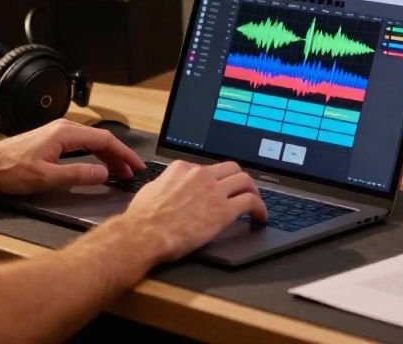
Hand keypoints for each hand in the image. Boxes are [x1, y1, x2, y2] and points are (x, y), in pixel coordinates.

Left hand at [0, 118, 144, 195]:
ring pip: (91, 142)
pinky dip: (94, 155)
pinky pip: (81, 145)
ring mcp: (57, 133)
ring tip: (119, 172)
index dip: (123, 154)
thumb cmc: (10, 170)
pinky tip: (97, 166)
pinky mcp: (51, 140)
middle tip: (131, 172)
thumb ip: (77, 175)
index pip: (104, 141)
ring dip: (107, 156)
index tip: (135, 166)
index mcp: (65, 134)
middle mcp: (63, 128)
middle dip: (119, 156)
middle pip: (100, 139)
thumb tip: (103, 173)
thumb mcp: (46, 177)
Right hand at [118, 160, 267, 262]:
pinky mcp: (223, 210)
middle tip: (243, 191)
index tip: (220, 188)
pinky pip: (251, 202)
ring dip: (253, 191)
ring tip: (256, 204)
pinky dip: (260, 208)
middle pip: (232, 168)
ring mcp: (213, 191)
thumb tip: (168, 188)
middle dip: (239, 180)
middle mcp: (200, 174)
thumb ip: (165, 185)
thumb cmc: (142, 218)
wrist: (143, 234)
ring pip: (245, 180)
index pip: (208, 168)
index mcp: (182, 169)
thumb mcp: (151, 190)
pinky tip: (260, 217)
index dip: (217, 179)